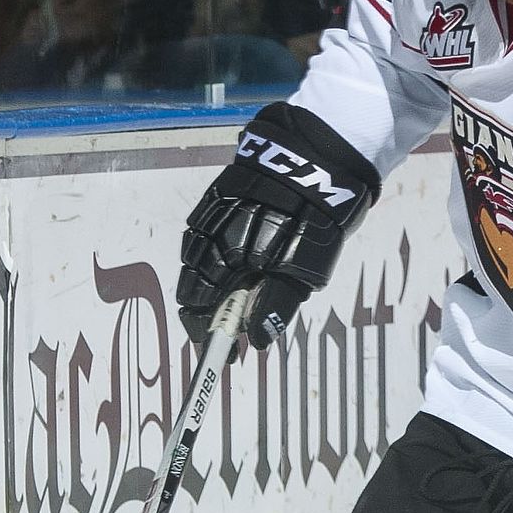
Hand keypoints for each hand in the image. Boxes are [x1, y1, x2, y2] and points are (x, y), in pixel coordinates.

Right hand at [176, 117, 378, 346]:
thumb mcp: (304, 272)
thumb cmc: (317, 220)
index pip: (203, 306)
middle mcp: (213, 238)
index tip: (223, 353)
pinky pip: (200, 234)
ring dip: (204, 287)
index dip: (208, 333)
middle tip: (224, 333)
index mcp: (232, 259)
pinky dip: (206, 257)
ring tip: (222, 305)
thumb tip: (257, 339)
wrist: (318, 158)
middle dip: (205, 314)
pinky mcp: (215, 196)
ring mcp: (210, 215)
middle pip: (194, 286)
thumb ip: (275, 306)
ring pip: (194, 260)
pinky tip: (221, 266)